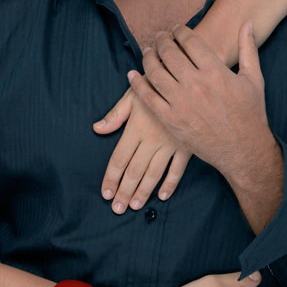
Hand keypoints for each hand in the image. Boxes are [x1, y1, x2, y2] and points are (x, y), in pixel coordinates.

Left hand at [93, 86, 191, 212]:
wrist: (188, 78)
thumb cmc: (157, 83)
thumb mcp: (133, 94)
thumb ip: (116, 114)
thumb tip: (97, 129)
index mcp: (136, 128)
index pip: (119, 158)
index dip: (111, 178)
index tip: (105, 193)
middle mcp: (152, 139)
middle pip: (135, 170)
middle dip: (124, 191)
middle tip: (117, 209)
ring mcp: (171, 143)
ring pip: (154, 173)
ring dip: (144, 191)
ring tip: (135, 206)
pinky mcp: (187, 145)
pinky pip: (178, 169)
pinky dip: (170, 183)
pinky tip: (163, 196)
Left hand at [128, 22, 276, 179]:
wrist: (244, 151)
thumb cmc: (250, 114)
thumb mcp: (254, 79)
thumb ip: (247, 49)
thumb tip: (247, 23)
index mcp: (216, 72)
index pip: (190, 42)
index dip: (180, 32)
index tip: (177, 30)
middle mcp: (196, 85)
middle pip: (170, 54)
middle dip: (162, 41)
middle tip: (160, 37)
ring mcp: (181, 104)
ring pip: (156, 73)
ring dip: (148, 58)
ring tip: (148, 52)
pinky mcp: (171, 120)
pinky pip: (148, 98)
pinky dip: (137, 84)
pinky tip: (133, 75)